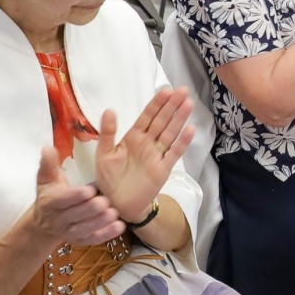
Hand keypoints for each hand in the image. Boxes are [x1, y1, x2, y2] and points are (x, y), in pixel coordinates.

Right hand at [30, 147, 124, 247]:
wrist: (44, 222)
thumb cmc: (50, 193)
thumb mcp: (46, 178)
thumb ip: (49, 164)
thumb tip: (48, 148)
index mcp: (49, 202)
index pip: (62, 200)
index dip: (75, 196)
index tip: (90, 190)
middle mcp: (57, 220)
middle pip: (75, 216)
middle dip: (90, 210)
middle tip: (105, 201)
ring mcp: (69, 232)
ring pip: (84, 230)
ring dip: (99, 223)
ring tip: (114, 213)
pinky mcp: (79, 241)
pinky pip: (92, 240)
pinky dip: (105, 235)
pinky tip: (119, 227)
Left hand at [93, 87, 194, 222]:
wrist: (116, 204)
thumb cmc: (109, 178)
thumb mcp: (104, 154)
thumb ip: (107, 133)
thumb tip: (110, 110)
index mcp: (133, 137)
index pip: (147, 116)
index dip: (157, 104)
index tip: (166, 90)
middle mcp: (147, 143)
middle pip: (162, 121)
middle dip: (172, 106)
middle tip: (183, 90)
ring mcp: (157, 155)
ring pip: (170, 133)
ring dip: (179, 119)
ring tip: (189, 103)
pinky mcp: (163, 169)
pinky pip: (174, 153)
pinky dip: (182, 142)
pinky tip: (190, 129)